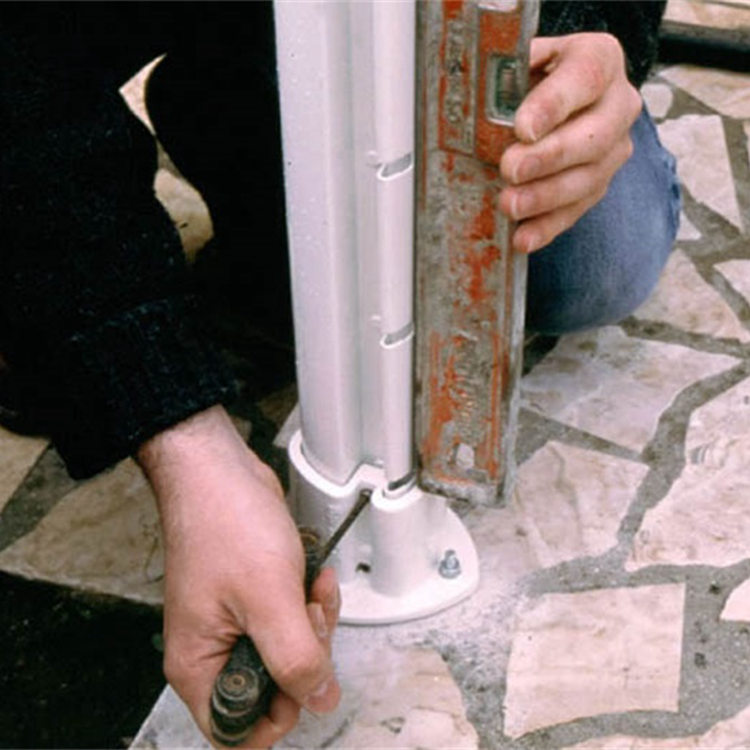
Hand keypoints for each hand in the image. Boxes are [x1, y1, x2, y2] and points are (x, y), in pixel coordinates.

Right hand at [138, 406, 340, 747]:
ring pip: (289, 653)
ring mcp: (236, 623)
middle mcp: (214, 650)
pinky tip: (313, 576)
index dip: (278, 716)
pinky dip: (309, 601)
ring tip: (313, 588)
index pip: (236, 731)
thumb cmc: (225, 522)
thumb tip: (319, 700)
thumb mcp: (268, 598)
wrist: (220, 471)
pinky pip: (292, 619)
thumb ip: (296, 658)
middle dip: (305, 655)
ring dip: (313, 623)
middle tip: (309, 616)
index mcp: (199, 665)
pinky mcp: (256, 598)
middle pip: (273, 691)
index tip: (303, 677)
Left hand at [499, 33, 642, 252]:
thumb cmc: (531, 77)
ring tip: (510, 205)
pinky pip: (576, 210)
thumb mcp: (520, 60)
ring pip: (588, 179)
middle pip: (594, 135)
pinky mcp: (599, 185)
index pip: (584, 78)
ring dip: (546, 197)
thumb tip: (483, 94)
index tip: (522, 128)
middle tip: (511, 169)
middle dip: (549, 157)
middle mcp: (618, 105)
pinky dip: (547, 227)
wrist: (550, 101)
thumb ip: (508, 71)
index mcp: (599, 60)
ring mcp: (614, 150)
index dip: (553, 105)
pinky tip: (522, 238)